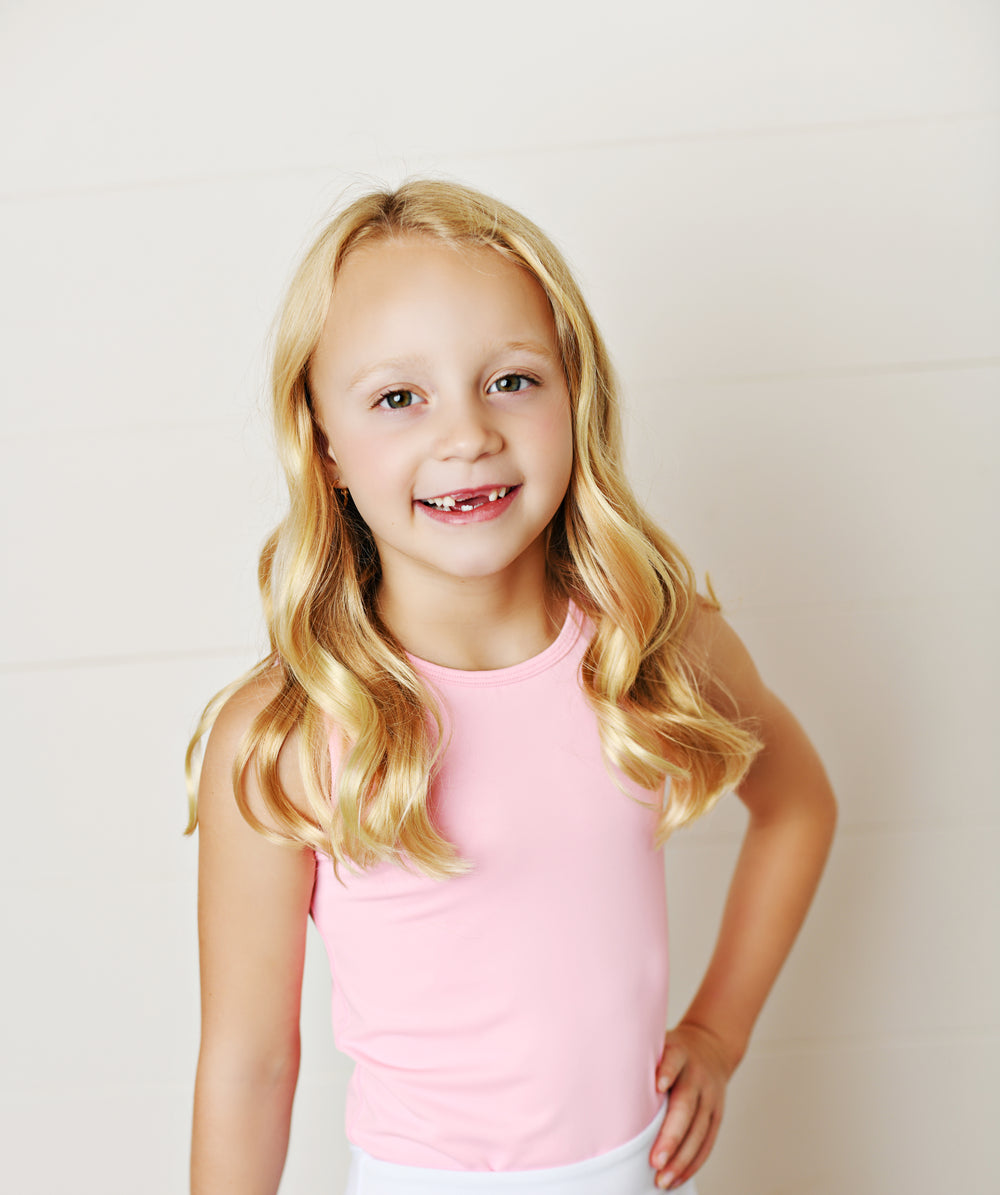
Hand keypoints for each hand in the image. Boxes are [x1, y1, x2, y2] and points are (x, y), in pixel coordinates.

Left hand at [649, 1021, 734, 1189]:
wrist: (711, 1047)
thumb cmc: (671, 1053)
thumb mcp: (657, 1044)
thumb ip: (639, 1057)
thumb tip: (600, 1074)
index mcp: (679, 1054)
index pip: (674, 1061)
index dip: (667, 1071)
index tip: (658, 1085)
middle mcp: (696, 1076)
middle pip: (686, 1106)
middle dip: (671, 1136)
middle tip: (654, 1161)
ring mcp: (710, 1097)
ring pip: (699, 1131)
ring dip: (681, 1159)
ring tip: (663, 1179)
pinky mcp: (717, 1115)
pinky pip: (707, 1142)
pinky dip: (692, 1163)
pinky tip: (677, 1177)